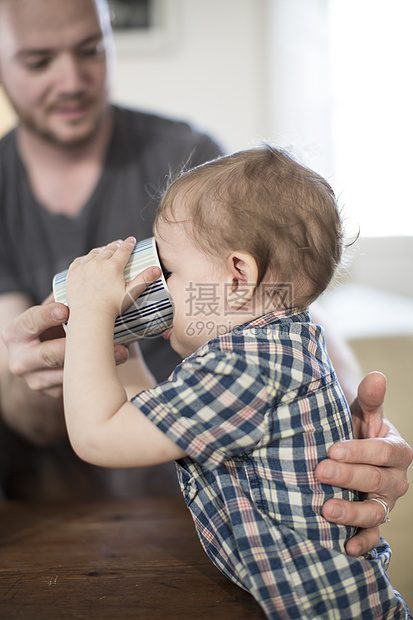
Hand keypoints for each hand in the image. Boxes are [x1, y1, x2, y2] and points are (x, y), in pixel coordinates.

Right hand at [2, 296, 128, 399]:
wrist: (43, 360)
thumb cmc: (51, 328)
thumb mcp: (50, 313)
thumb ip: (62, 301)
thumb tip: (93, 276)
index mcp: (16, 333)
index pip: (28, 322)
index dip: (45, 316)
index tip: (65, 309)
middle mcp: (20, 360)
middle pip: (47, 354)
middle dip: (74, 345)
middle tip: (98, 334)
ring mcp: (35, 380)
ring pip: (65, 374)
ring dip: (95, 362)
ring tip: (122, 351)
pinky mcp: (51, 394)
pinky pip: (75, 385)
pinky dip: (97, 374)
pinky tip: (115, 365)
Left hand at [66, 238, 160, 321]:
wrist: (90, 316)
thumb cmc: (112, 308)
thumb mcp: (131, 293)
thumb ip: (144, 279)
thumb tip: (157, 269)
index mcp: (113, 266)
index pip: (123, 250)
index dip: (129, 243)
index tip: (131, 239)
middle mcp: (98, 263)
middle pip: (108, 249)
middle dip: (115, 245)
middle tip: (119, 244)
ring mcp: (84, 267)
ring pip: (94, 253)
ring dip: (101, 250)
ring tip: (104, 250)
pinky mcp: (73, 274)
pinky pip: (79, 261)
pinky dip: (85, 258)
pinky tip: (87, 259)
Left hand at [315, 371, 412, 555]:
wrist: (348, 450)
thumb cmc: (354, 428)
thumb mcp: (361, 413)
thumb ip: (370, 399)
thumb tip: (376, 376)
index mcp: (397, 450)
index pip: (384, 452)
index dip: (361, 451)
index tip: (333, 448)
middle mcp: (395, 480)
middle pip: (376, 481)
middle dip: (348, 477)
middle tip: (320, 471)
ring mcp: (385, 503)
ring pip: (374, 511)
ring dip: (351, 513)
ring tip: (326, 511)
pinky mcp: (373, 521)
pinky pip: (373, 536)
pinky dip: (362, 543)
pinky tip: (346, 548)